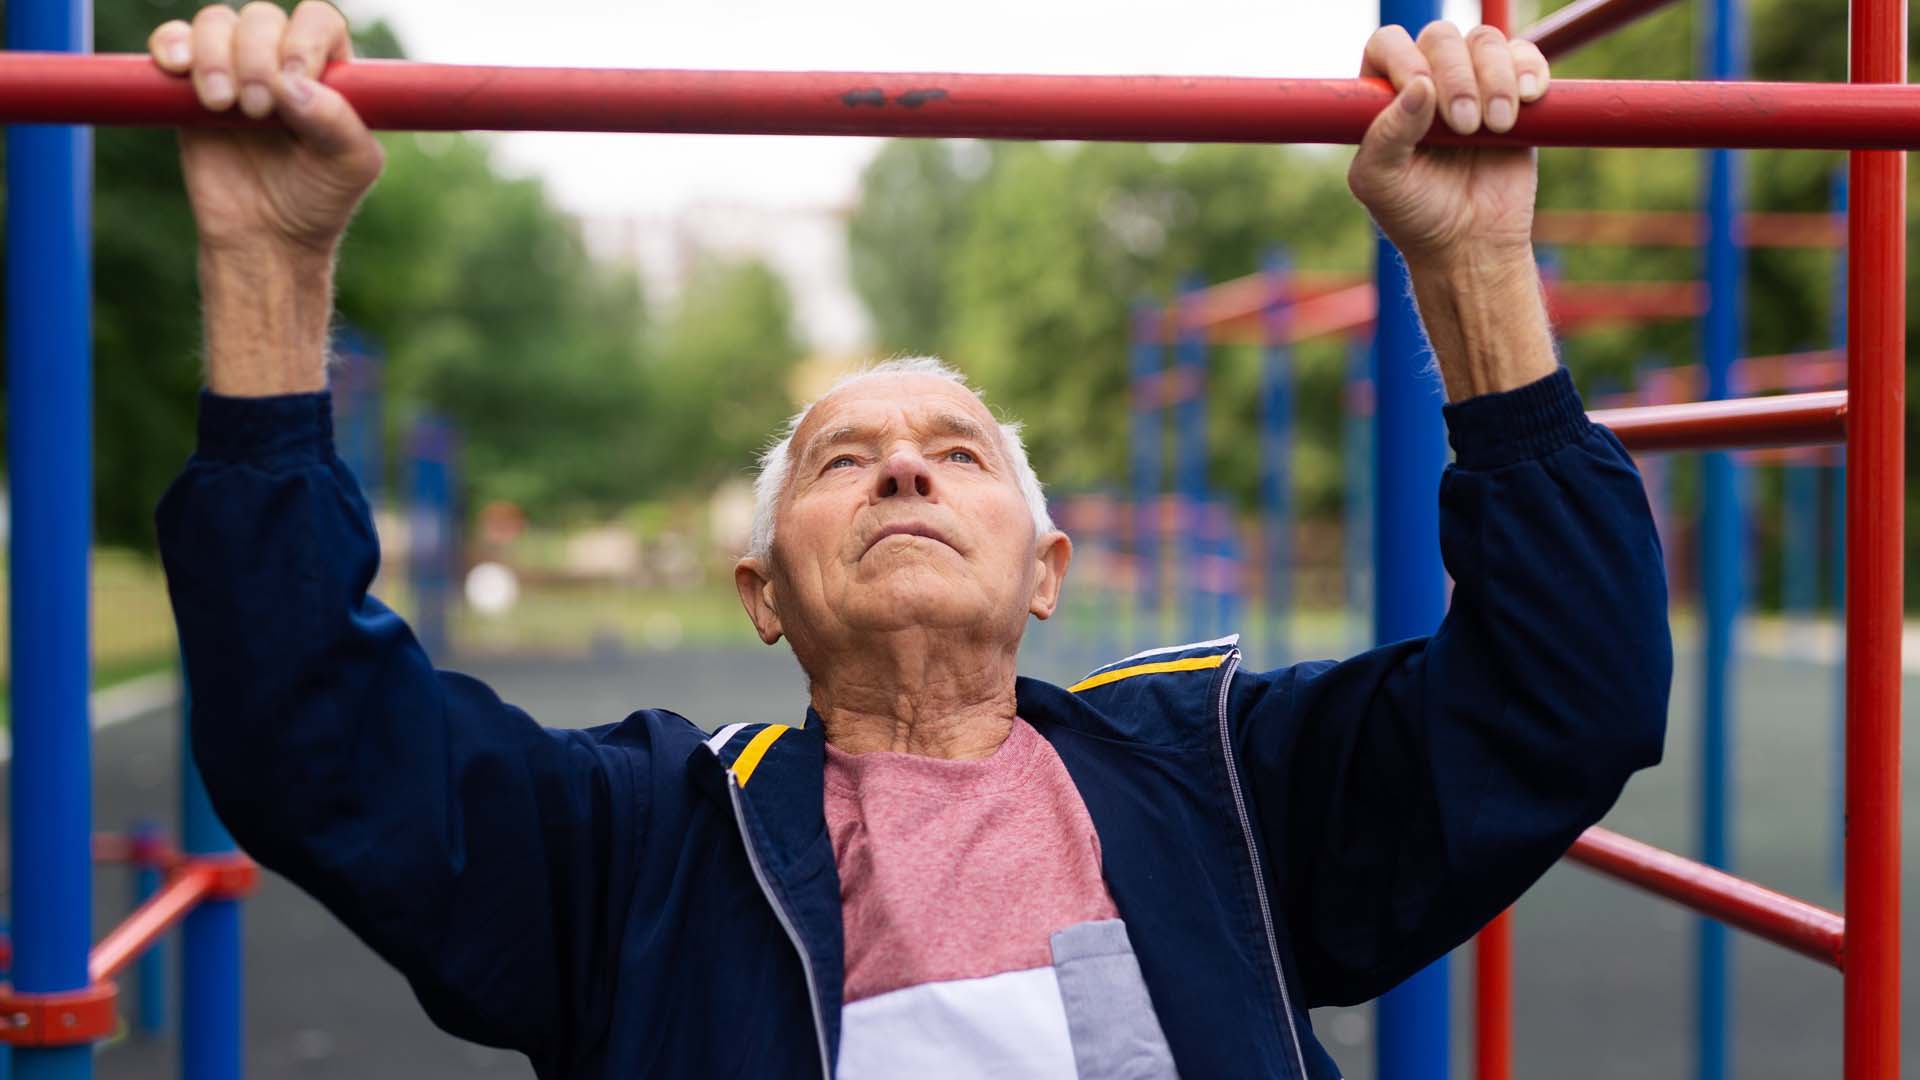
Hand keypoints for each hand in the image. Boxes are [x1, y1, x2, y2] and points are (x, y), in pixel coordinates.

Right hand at [148, 1, 383, 260]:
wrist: (265, 237)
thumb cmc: (318, 200)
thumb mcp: (350, 167)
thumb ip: (337, 122)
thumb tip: (290, 82)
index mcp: (328, 71)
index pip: (318, 20)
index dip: (302, 40)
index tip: (291, 80)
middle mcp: (280, 61)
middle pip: (262, 18)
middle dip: (255, 57)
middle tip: (256, 109)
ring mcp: (233, 69)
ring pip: (216, 22)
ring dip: (214, 55)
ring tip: (222, 105)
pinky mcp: (189, 86)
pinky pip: (173, 40)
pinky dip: (171, 43)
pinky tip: (178, 68)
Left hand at [1346, 22, 1550, 274]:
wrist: (1470, 243)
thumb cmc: (1415, 215)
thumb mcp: (1380, 183)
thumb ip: (1386, 136)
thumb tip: (1419, 87)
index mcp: (1384, 96)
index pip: (1388, 45)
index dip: (1405, 58)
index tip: (1422, 91)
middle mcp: (1426, 80)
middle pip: (1441, 38)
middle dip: (1455, 76)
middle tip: (1463, 126)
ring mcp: (1472, 83)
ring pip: (1485, 41)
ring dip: (1494, 78)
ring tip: (1495, 126)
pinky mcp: (1514, 94)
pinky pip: (1525, 56)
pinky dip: (1529, 70)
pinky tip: (1526, 100)